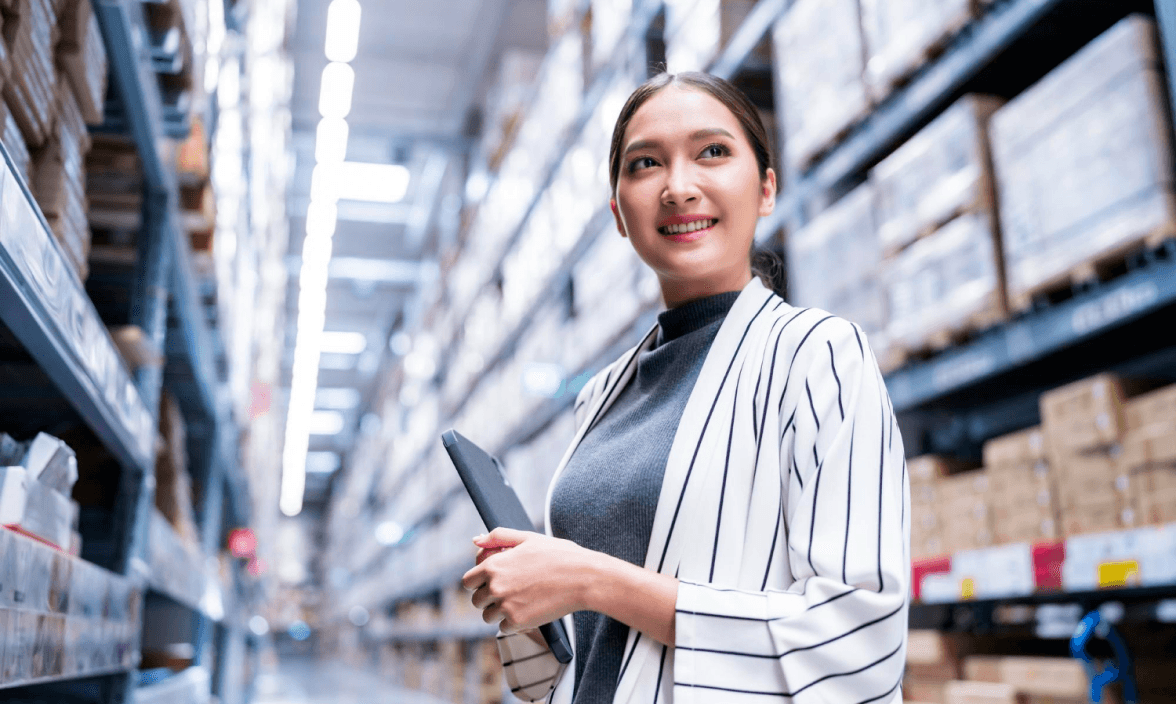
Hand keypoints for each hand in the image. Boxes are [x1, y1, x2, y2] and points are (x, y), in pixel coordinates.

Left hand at [462, 527, 595, 633]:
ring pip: (488, 616)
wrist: (583, 577)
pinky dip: (513, 623)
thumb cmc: (559, 555)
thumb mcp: (528, 538)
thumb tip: (475, 541)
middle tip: (511, 591)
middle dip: (488, 598)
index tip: (492, 582)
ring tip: (521, 600)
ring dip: (499, 612)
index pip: (467, 581)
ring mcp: (506, 606)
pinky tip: (529, 610)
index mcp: (494, 565)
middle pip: (476, 601)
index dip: (479, 582)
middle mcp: (495, 586)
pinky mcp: (518, 622)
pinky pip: (504, 627)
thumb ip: (498, 537)